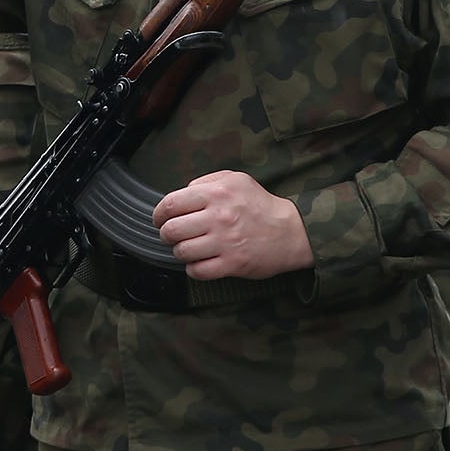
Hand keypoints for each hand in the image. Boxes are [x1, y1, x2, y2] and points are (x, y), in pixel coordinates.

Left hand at [153, 169, 312, 280]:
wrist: (290, 231)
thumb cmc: (260, 204)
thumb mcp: (236, 180)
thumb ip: (206, 182)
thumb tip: (182, 192)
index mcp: (216, 193)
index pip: (171, 204)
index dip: (158, 214)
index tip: (159, 219)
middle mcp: (218, 217)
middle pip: (171, 230)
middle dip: (166, 234)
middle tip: (171, 235)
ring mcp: (225, 242)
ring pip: (182, 252)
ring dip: (180, 252)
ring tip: (188, 248)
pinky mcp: (232, 264)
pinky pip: (198, 271)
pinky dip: (193, 269)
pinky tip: (199, 262)